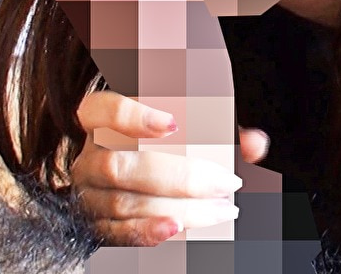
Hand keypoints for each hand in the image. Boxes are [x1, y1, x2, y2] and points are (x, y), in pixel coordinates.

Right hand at [71, 91, 269, 245]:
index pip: (103, 109)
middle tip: (225, 182)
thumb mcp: (186, 118)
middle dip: (179, 176)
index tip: (173, 123)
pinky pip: (115, 231)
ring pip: (123, 201)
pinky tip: (179, 227)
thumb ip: (221, 125)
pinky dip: (147, 231)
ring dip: (177, 207)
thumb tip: (255, 144)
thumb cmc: (159, 136)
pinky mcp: (93, 221)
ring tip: (219, 208)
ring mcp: (85, 190)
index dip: (133, 116)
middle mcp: (86, 153)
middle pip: (120, 166)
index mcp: (98, 115)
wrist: (121, 161)